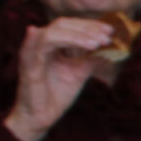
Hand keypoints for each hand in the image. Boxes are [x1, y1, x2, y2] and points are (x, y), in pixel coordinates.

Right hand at [7, 17, 114, 140]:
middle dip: (88, 27)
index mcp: (49, 44)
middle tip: (108, 34)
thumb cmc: (57, 94)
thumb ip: (91, 59)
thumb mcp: (79, 72)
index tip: (110, 30)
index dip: (90, 25)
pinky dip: (69, 40)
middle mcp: (38, 44)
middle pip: (63, 23)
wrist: (41, 116)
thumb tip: (111, 48)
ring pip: (55, 29)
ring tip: (100, 42)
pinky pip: (47, 42)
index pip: (69, 26)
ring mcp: (32, 50)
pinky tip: (89, 45)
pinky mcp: (29, 61)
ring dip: (81, 33)